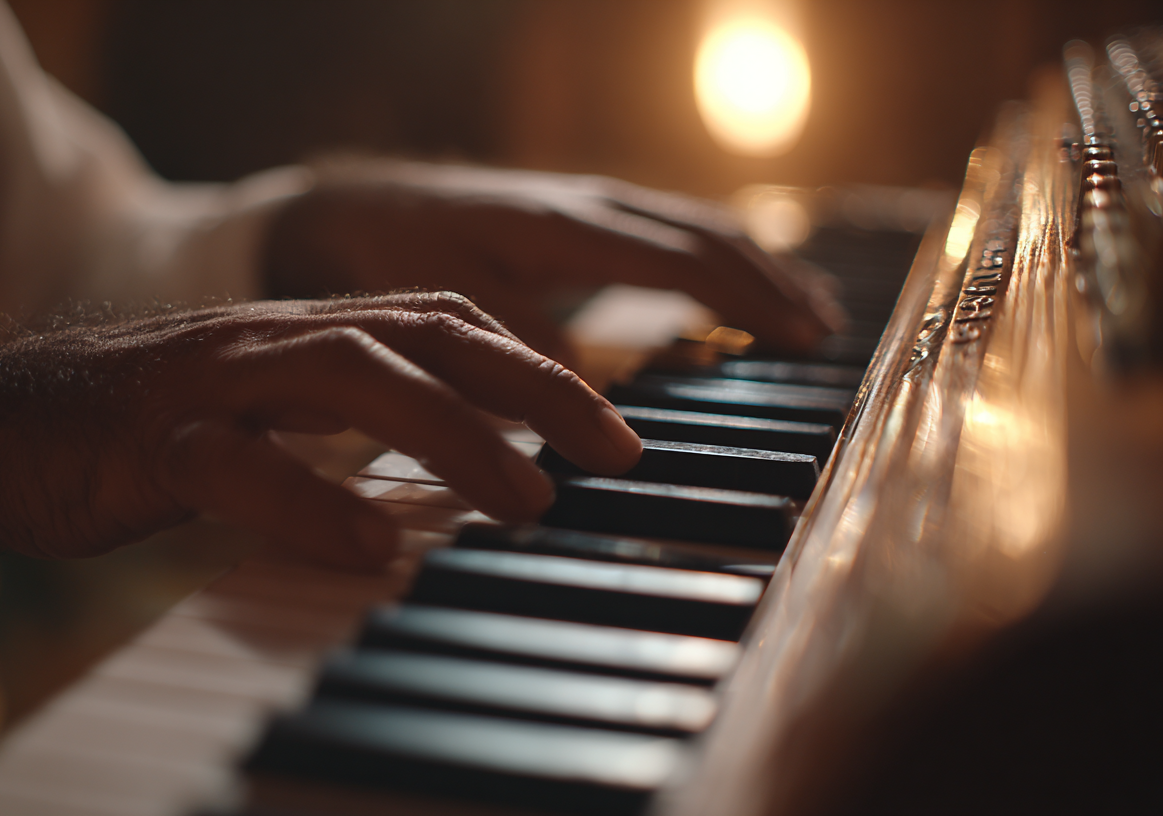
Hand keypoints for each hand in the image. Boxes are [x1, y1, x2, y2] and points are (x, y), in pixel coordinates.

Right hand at [0, 295, 641, 641]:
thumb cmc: (147, 428)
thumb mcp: (270, 411)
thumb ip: (357, 424)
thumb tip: (465, 469)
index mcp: (308, 330)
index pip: (446, 321)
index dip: (538, 363)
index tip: (612, 427)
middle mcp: (273, 338)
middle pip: (425, 335)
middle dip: (532, 386)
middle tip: (611, 452)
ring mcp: (212, 381)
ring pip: (348, 379)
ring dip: (450, 436)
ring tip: (525, 499)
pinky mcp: (149, 441)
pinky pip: (236, 465)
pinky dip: (310, 501)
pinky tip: (374, 548)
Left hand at [264, 161, 844, 364]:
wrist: (337, 208)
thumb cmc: (388, 256)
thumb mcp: (448, 308)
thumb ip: (524, 350)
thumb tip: (593, 397)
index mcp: (566, 226)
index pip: (684, 260)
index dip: (749, 299)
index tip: (804, 336)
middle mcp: (585, 204)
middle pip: (704, 235)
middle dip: (769, 279)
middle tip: (826, 327)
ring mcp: (578, 204)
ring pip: (687, 225)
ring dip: (747, 263)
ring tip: (799, 301)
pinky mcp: (565, 217)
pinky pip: (658, 229)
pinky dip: (706, 257)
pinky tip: (718, 282)